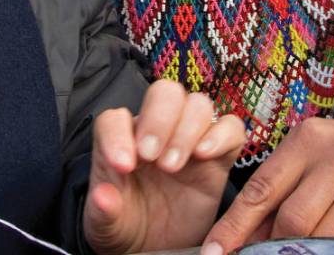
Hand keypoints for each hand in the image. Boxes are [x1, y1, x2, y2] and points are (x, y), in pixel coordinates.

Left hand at [84, 80, 245, 253]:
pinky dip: (222, 135)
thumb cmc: (126, 229)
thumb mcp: (106, 227)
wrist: (156, 249)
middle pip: (163, 93)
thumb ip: (102, 211)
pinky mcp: (218, 158)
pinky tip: (206, 155)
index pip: (115, 119)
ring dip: (187, 129)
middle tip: (152, 158)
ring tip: (174, 166)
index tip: (123, 166)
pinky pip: (231, 128)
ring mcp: (189, 141)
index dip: (117, 136)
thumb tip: (102, 196)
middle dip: (159, 120)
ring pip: (197, 104)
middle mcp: (155, 133)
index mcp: (120, 142)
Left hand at [202, 112, 333, 252]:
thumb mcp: (304, 155)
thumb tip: (239, 239)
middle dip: (273, 247)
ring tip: (298, 251)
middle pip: (293, 221)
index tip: (214, 252)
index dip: (234, 227)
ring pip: (324, 239)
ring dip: (305, 253)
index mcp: (306, 141)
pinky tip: (328, 250)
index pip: (261, 190)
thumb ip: (275, 194)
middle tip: (264, 253)